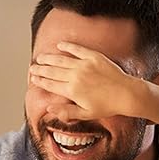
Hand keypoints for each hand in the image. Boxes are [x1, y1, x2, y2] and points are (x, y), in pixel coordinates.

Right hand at [28, 41, 146, 121]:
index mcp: (72, 91)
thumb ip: (67, 112)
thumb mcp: (86, 114)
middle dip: (39, 69)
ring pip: (61, 59)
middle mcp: (75, 76)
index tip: (33, 79)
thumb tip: (49, 109)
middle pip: (52, 71)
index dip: (40, 81)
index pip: (50, 84)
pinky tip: (60, 45)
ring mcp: (84, 65)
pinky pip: (77, 49)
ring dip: (49, 58)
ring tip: (41, 57)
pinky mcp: (94, 57)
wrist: (126, 94)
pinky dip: (67, 46)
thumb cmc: (108, 106)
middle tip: (32, 68)